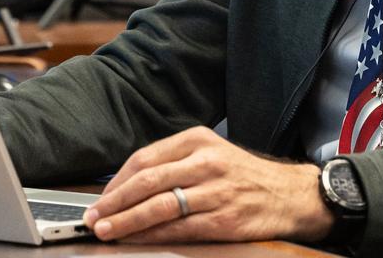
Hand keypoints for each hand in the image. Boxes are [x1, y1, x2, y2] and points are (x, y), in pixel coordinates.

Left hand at [82, 127, 336, 244]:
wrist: (288, 194)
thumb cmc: (242, 175)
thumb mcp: (210, 154)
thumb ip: (174, 164)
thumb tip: (128, 186)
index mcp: (197, 139)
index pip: (145, 158)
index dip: (118, 181)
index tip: (100, 199)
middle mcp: (205, 161)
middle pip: (148, 181)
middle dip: (115, 202)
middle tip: (93, 218)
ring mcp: (215, 190)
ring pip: (160, 206)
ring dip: (128, 221)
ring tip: (106, 231)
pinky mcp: (224, 219)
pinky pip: (181, 230)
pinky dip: (155, 237)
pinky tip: (139, 242)